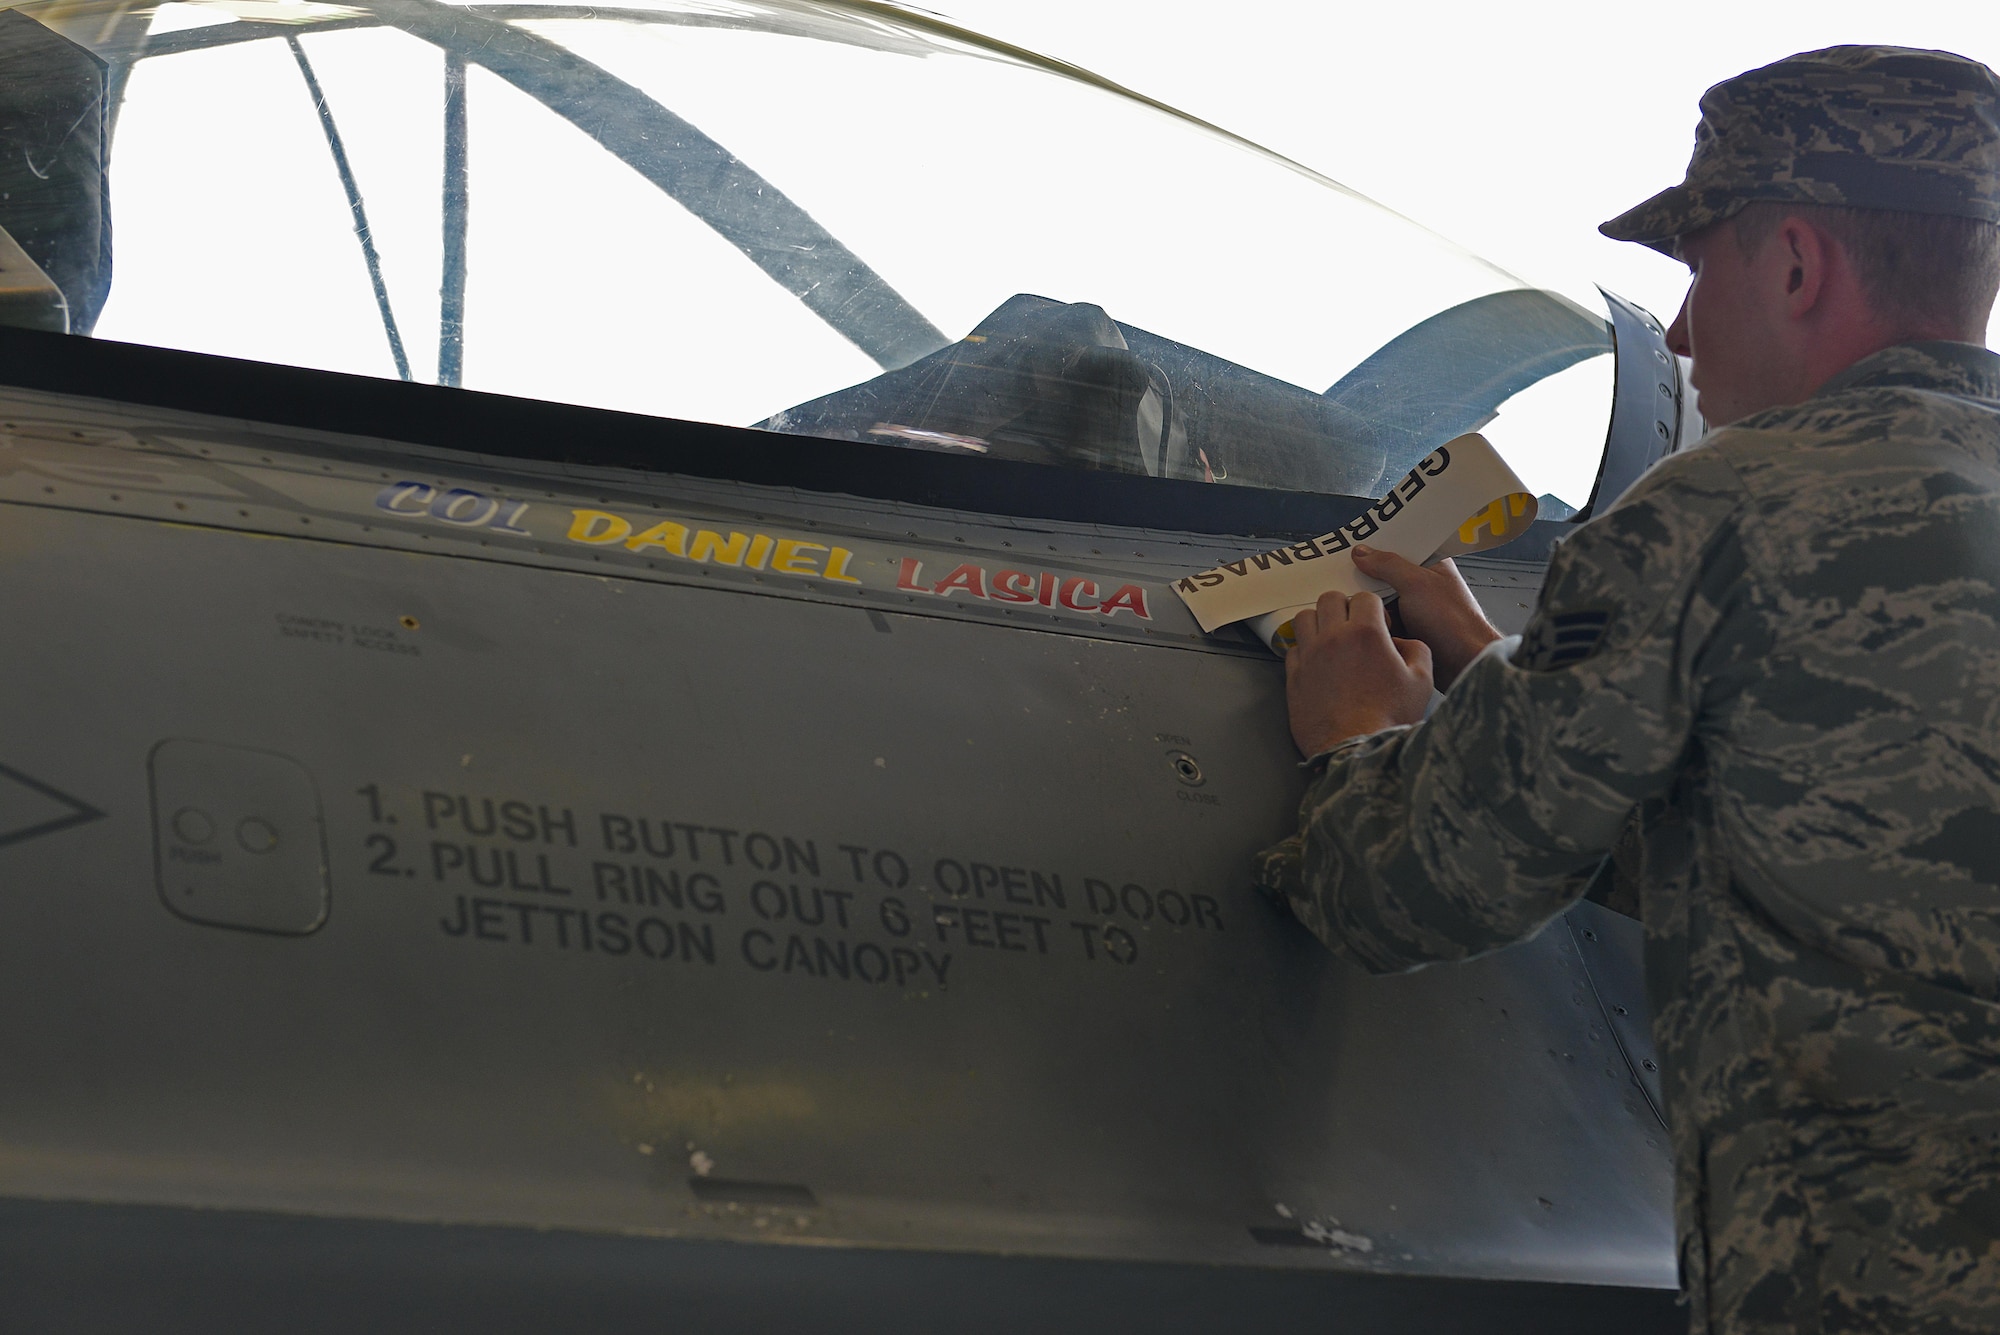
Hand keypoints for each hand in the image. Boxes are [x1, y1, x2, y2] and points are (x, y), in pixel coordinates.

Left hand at [1285, 589, 1433, 754]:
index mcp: (1366, 634)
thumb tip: (1402, 643)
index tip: (1379, 626)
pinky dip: (1304, 650)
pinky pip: (1293, 649)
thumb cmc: (1388, 719)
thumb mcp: (1421, 681)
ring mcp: (1310, 656)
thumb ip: (1416, 650)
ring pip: (1304, 618)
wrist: (1356, 749)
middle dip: (1344, 607)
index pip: (1364, 598)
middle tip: (1353, 625)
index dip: (1374, 609)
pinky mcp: (1294, 677)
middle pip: (1329, 599)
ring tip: (1330, 638)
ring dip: (1318, 622)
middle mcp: (1333, 638)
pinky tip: (1317, 662)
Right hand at [1351, 545, 1500, 689]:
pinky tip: (1368, 624)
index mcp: (1431, 563)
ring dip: (1370, 604)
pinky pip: (1379, 620)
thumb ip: (1387, 564)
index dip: (1375, 546)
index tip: (1350, 548)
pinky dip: (1373, 622)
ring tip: (1364, 607)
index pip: (1397, 546)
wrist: (1464, 664)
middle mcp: (1421, 584)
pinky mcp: (1405, 629)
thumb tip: (1361, 553)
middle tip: (1347, 579)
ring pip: (1378, 598)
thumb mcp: (1416, 583)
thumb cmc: (1455, 622)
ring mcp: (1412, 607)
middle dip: (1368, 579)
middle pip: (1383, 573)